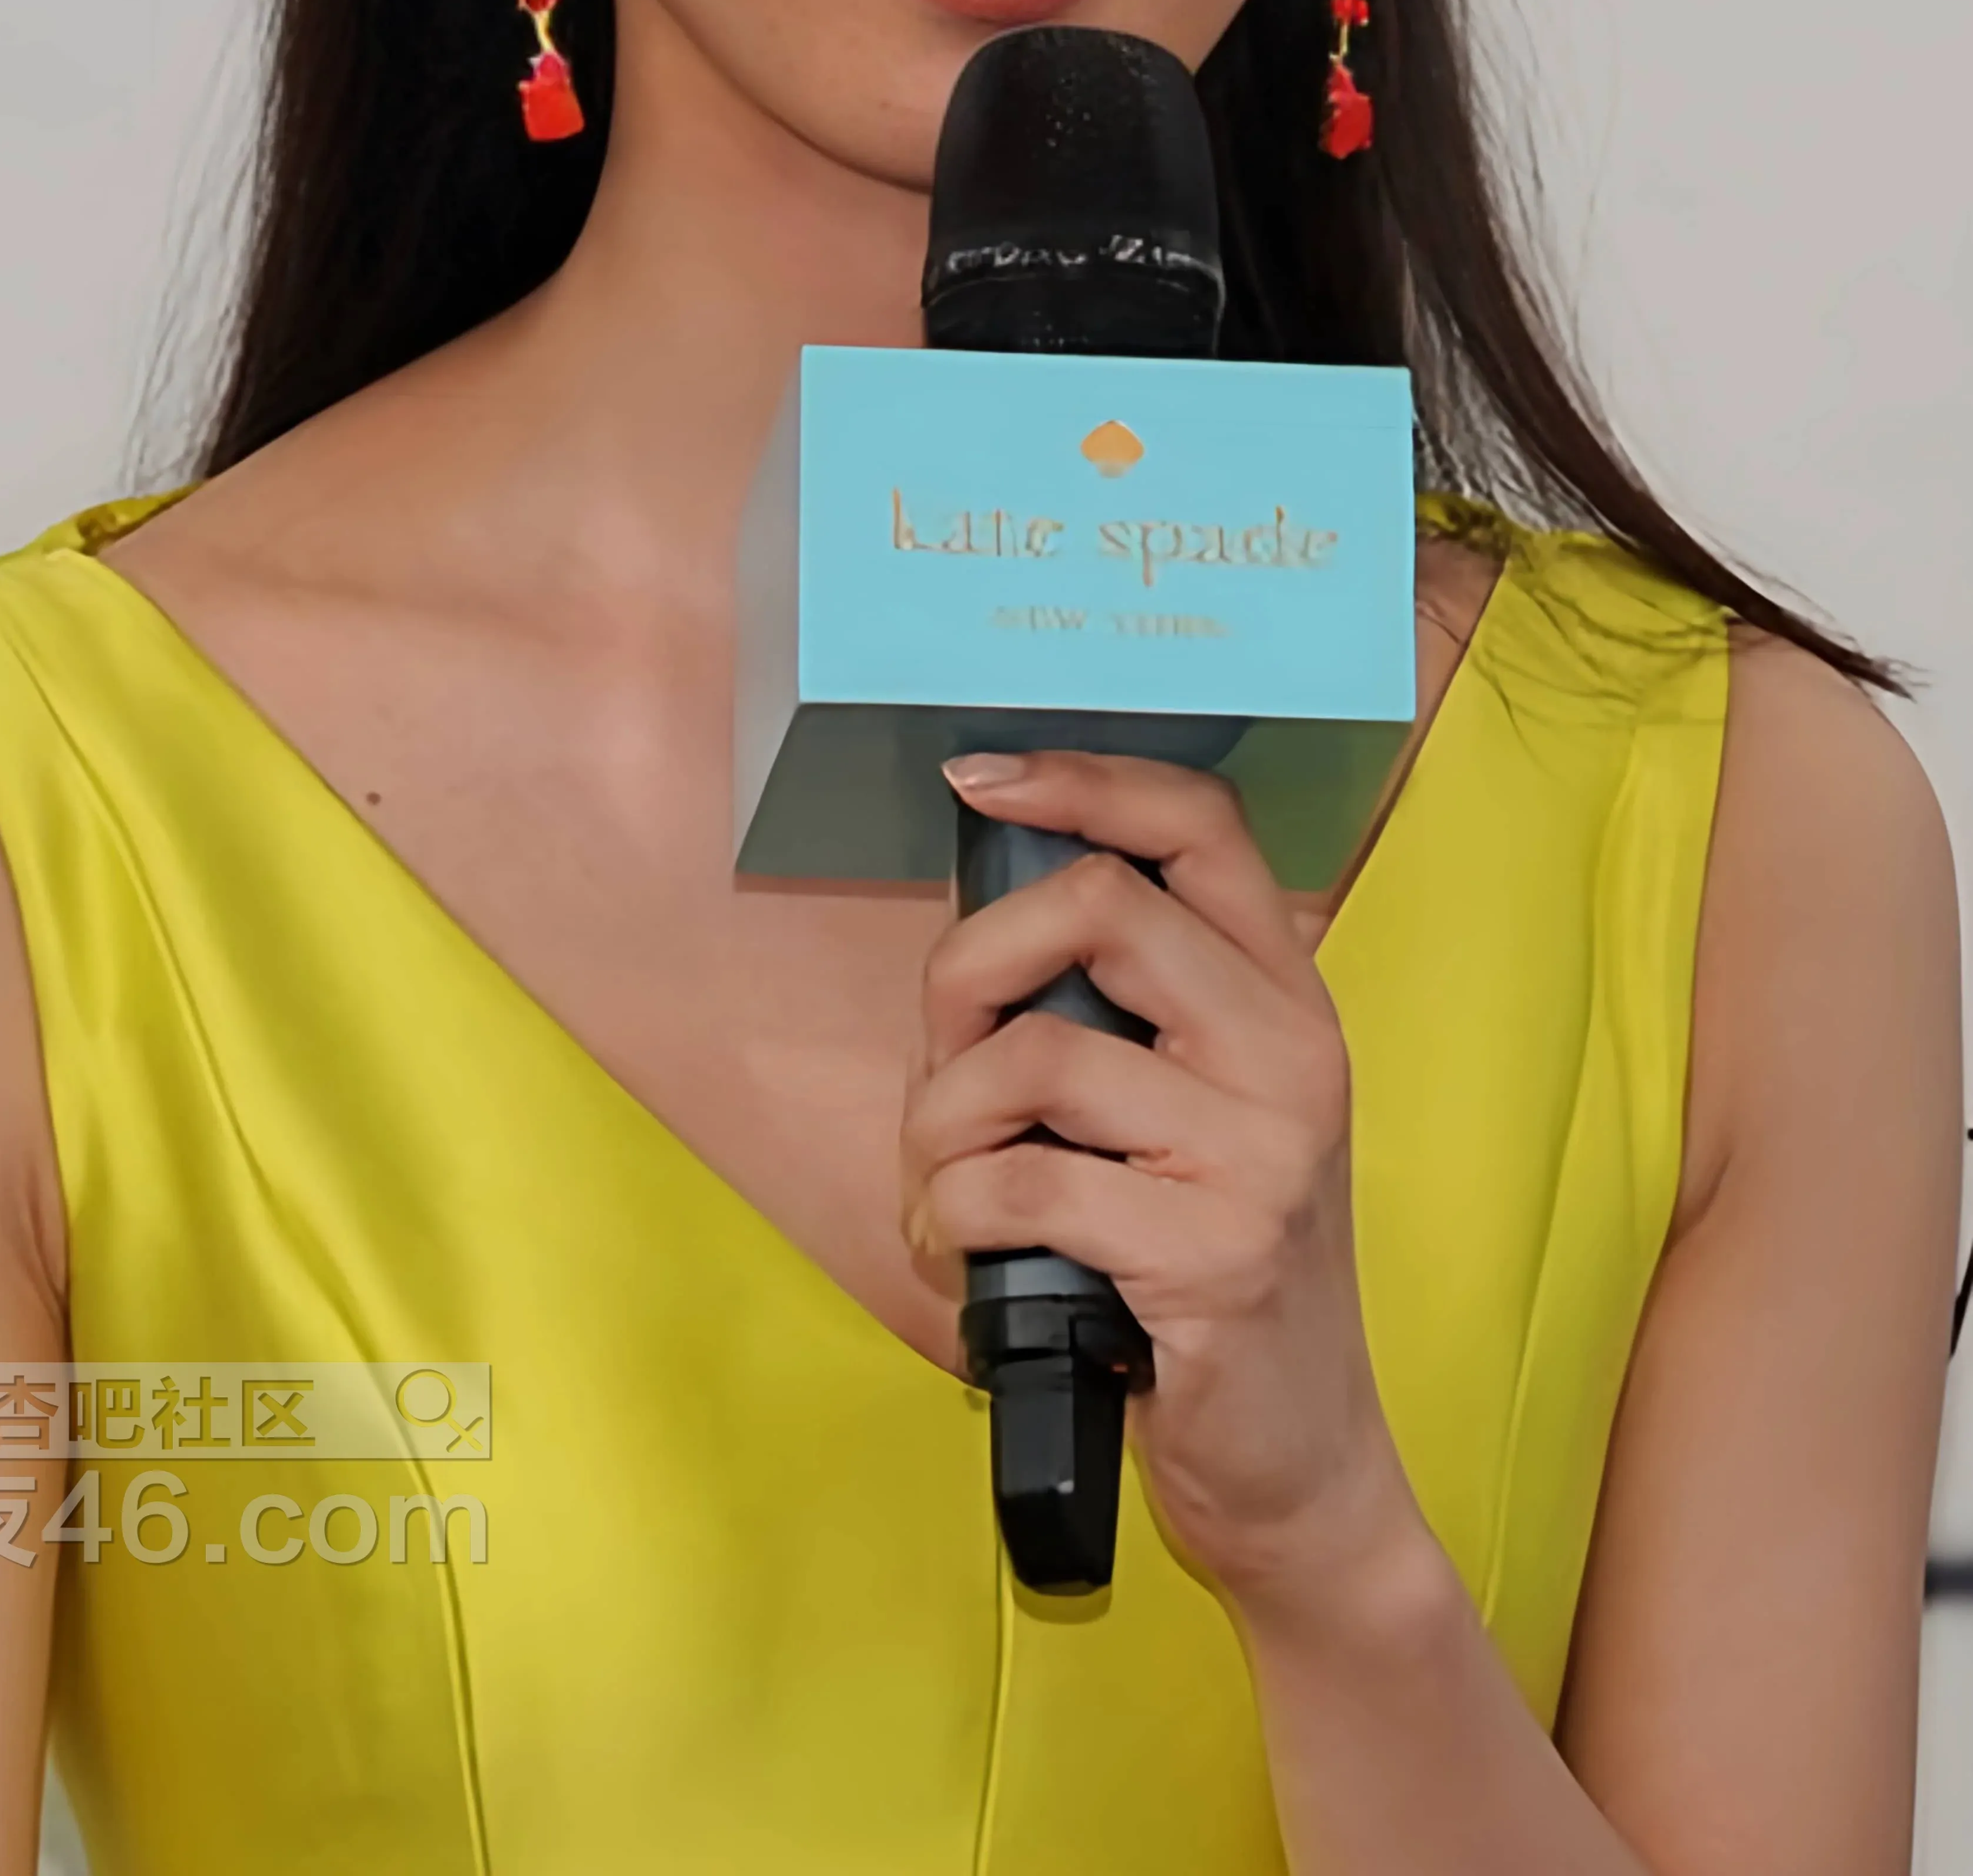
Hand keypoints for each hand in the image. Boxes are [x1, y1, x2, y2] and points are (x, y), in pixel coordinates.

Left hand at [899, 749, 1426, 1613]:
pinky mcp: (1213, 1252)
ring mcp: (1261, 1152)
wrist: (1300, 1462)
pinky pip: (1023, 1182)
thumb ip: (1118, 1017)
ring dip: (941, 1122)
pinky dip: (953, 1210)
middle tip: (939, 1056)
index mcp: (1286, 996)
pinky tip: (958, 1247)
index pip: (1198, 824)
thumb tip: (973, 943)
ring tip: (939, 1183)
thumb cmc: (1207, 1271)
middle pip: (1097, 907)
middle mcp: (1291, 1052)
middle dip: (968, 968)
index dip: (1082, 778)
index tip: (981, 777)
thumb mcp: (1193, 1114)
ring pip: (1036, 1053)